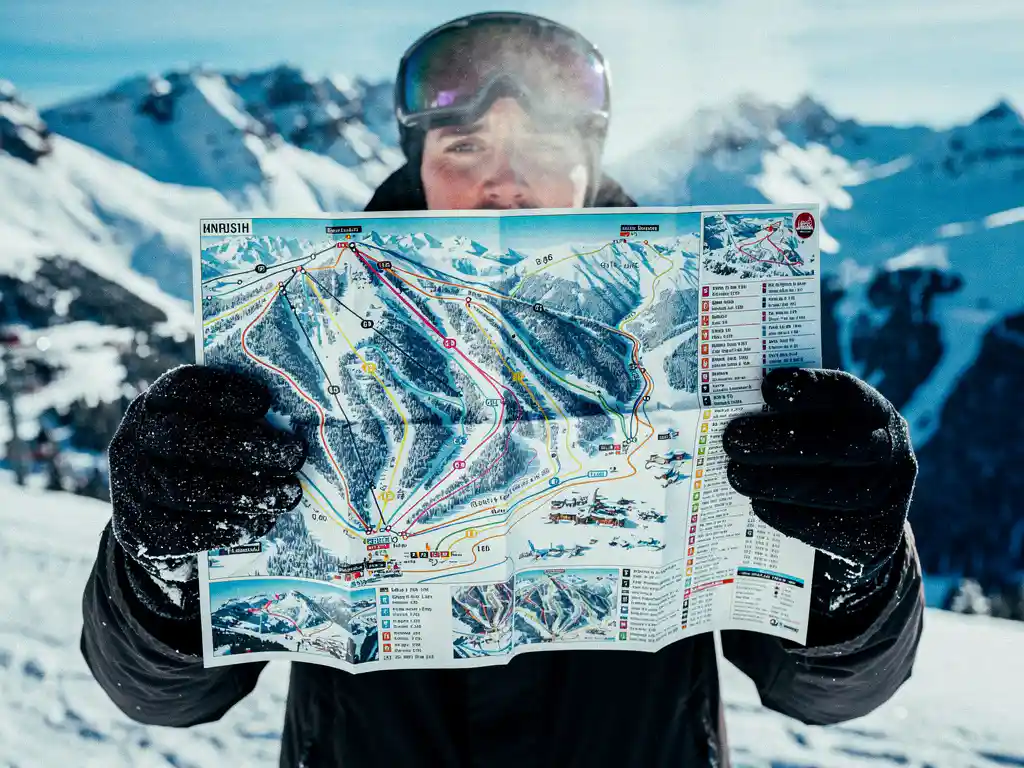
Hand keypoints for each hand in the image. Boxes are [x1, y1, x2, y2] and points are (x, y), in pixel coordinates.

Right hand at [108, 365, 305, 602]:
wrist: (158, 517)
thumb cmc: (201, 460)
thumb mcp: (209, 428)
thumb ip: (240, 420)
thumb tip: (297, 416)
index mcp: (156, 405)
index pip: (182, 387)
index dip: (224, 392)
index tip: (266, 402)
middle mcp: (136, 441)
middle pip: (184, 438)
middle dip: (245, 446)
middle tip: (294, 454)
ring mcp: (132, 487)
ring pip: (187, 489)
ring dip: (248, 492)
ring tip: (289, 493)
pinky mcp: (140, 532)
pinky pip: (185, 532)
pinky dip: (231, 525)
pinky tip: (263, 519)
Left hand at [722, 368, 916, 614]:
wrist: (858, 518)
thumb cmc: (820, 456)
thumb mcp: (813, 426)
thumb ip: (785, 414)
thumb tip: (726, 406)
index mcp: (872, 412)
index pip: (846, 392)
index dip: (809, 387)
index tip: (767, 386)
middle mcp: (889, 450)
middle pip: (839, 444)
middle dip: (779, 440)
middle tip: (731, 439)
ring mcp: (889, 496)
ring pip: (835, 490)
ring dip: (777, 483)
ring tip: (736, 476)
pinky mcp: (875, 537)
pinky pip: (831, 529)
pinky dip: (788, 516)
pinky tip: (759, 504)